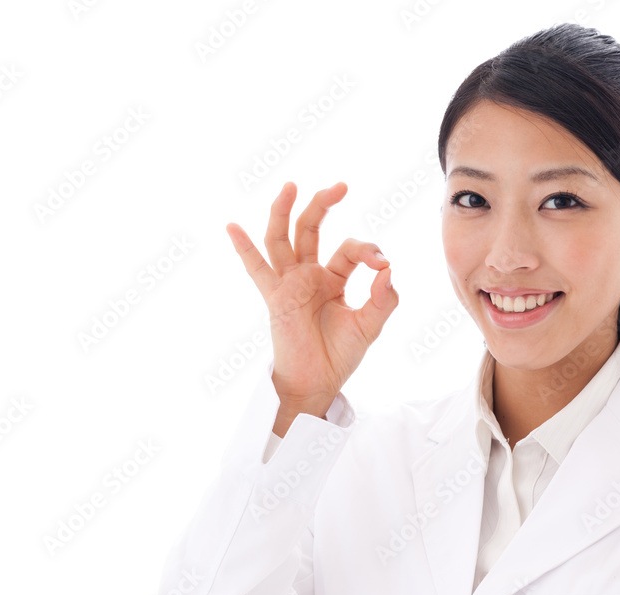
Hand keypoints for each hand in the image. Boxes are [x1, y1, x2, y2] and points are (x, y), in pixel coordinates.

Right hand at [226, 181, 397, 424]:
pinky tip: (232, 227)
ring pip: (282, 240)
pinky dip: (244, 249)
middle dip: (322, 205)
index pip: (349, 249)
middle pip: (310, 230)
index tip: (381, 264)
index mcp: (332, 279)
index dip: (368, 251)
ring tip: (290, 186)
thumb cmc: (339, 356)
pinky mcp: (276, 298)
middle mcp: (308, 276)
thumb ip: (383, 298)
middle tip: (340, 185)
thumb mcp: (370, 324)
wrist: (317, 384)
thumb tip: (387, 268)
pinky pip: (257, 271)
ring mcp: (289, 285)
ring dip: (284, 212)